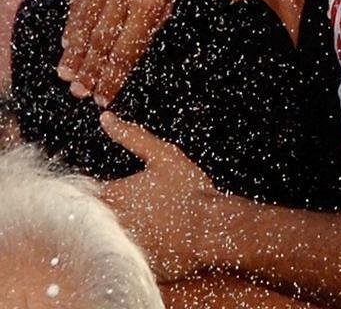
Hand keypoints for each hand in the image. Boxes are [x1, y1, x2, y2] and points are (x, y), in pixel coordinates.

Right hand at [58, 0, 187, 105]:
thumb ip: (152, 23)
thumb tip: (129, 56)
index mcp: (151, 0)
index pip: (127, 48)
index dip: (114, 77)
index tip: (105, 97)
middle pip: (102, 41)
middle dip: (91, 72)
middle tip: (82, 94)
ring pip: (85, 25)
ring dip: (75, 55)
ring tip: (69, 77)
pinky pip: (77, 3)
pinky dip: (72, 26)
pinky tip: (68, 44)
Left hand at [101, 112, 248, 280]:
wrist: (213, 229)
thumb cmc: (188, 190)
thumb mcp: (162, 155)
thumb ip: (131, 136)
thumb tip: (106, 119)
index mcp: (114, 195)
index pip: (83, 193)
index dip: (89, 188)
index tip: (101, 187)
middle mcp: (112, 223)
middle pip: (91, 218)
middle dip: (101, 210)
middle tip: (126, 204)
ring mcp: (123, 247)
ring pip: (106, 238)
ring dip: (114, 229)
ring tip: (141, 221)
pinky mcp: (136, 264)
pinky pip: (125, 257)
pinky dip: (132, 247)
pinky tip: (150, 238)